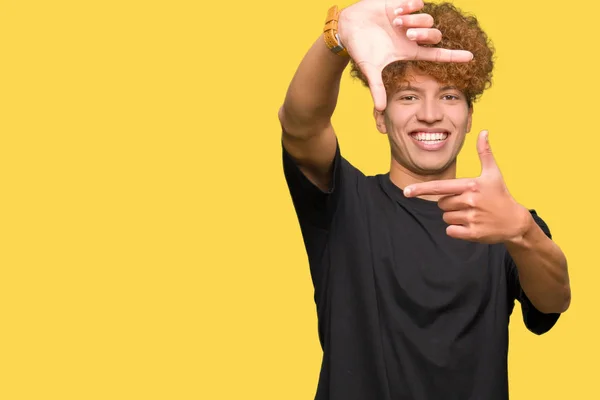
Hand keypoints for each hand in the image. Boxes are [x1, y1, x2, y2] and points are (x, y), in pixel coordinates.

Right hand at [338, 0, 473, 111]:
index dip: (454, 56)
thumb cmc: (360, 49)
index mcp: (409, 51)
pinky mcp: (402, 4)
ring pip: (428, 19)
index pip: (437, 54)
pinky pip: (418, 3)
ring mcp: (409, 20)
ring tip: (395, 21)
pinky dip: (410, 6)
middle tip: (407, 33)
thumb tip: (380, 109)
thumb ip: (377, 88)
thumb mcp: (369, 69)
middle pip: (436, 35)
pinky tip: (395, 11)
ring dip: (414, 20)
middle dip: (425, 34)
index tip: (471, 58)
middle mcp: (413, 36)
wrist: (348, 27)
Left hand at [403, 130, 531, 243]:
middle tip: (467, 203)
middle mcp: (470, 201)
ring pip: (445, 217)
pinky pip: (450, 230)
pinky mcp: (473, 233)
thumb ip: (485, 153)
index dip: (421, 189)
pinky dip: (456, 229)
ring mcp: (471, 218)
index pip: (440, 187)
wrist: (515, 221)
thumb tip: (484, 132)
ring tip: (471, 213)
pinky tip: (470, 225)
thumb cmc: (500, 195)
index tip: (406, 191)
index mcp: (471, 185)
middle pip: (441, 203)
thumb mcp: (493, 173)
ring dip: (453, 216)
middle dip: (449, 203)